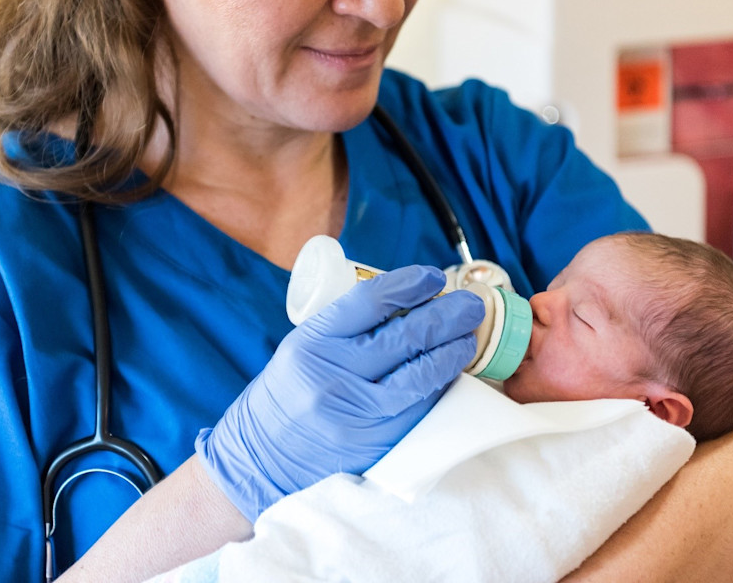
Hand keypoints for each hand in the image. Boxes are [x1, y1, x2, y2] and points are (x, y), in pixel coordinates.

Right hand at [195, 265, 484, 520]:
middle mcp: (334, 376)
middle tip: (469, 305)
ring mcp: (356, 413)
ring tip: (468, 336)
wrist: (262, 456)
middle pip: (404, 336)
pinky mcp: (374, 443)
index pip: (370, 302)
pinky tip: (450, 372)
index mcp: (313, 343)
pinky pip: (418, 408)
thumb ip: (346, 325)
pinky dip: (438, 386)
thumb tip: (407, 300)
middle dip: (446, 315)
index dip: (409, 284)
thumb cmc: (288, 392)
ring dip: (452, 352)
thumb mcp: (303, 346)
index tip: (432, 277)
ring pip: (419, 376)